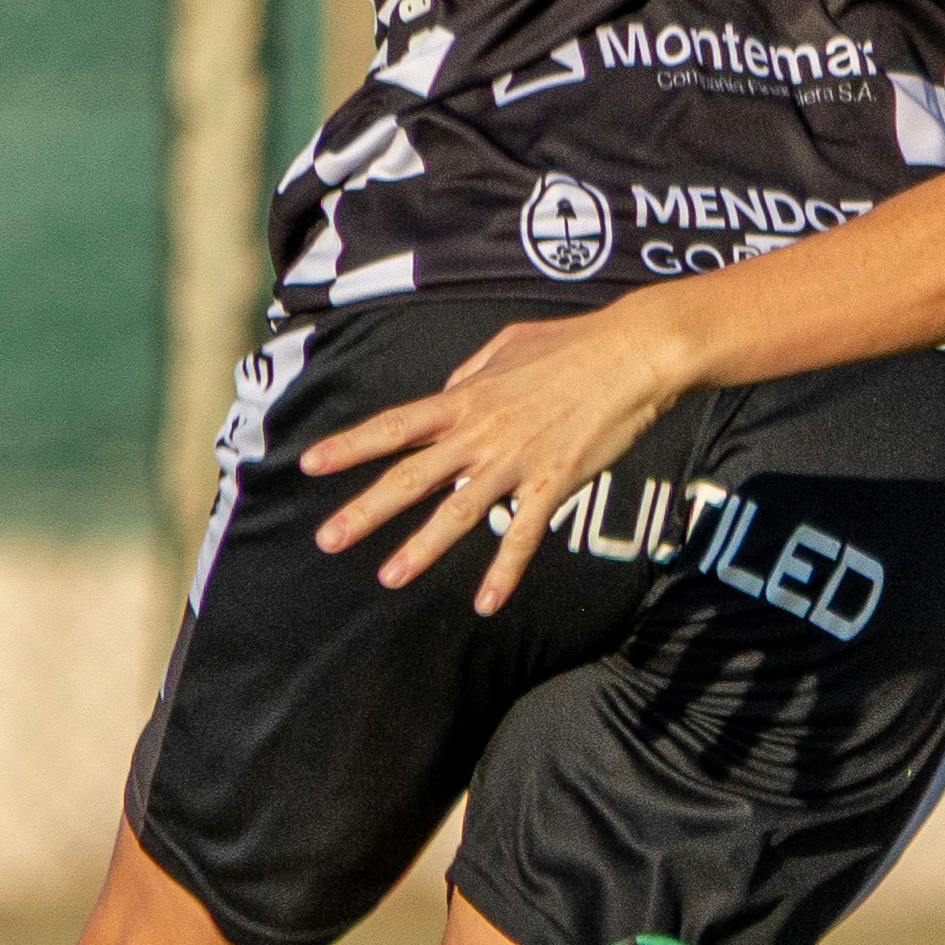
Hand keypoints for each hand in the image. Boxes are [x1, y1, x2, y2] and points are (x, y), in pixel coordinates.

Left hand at [300, 300, 704, 613]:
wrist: (635, 353)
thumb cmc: (575, 342)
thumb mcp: (509, 345)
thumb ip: (471, 371)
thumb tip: (448, 389)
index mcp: (466, 397)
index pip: (395, 425)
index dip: (350, 445)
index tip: (309, 464)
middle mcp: (481, 432)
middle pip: (410, 476)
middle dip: (365, 510)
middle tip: (326, 540)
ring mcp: (516, 460)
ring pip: (457, 512)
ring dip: (422, 548)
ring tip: (388, 576)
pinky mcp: (555, 482)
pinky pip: (524, 534)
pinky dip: (505, 571)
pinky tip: (487, 603)